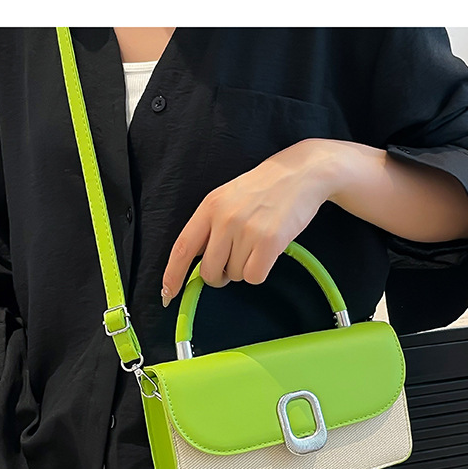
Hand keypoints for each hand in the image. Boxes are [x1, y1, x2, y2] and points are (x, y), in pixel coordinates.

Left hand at [160, 138, 338, 304]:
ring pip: (235, 276)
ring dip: (245, 269)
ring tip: (256, 245)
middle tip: (234, 260)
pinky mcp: (269, 242)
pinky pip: (254, 277)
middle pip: (210, 272)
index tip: (167, 294)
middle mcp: (224, 219)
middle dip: (221, 275)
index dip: (172, 275)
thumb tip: (198, 264)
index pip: (183, 248)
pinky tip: (267, 253)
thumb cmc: (263, 190)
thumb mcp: (227, 198)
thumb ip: (210, 227)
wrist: (300, 174)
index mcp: (209, 207)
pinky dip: (260, 272)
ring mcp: (247, 230)